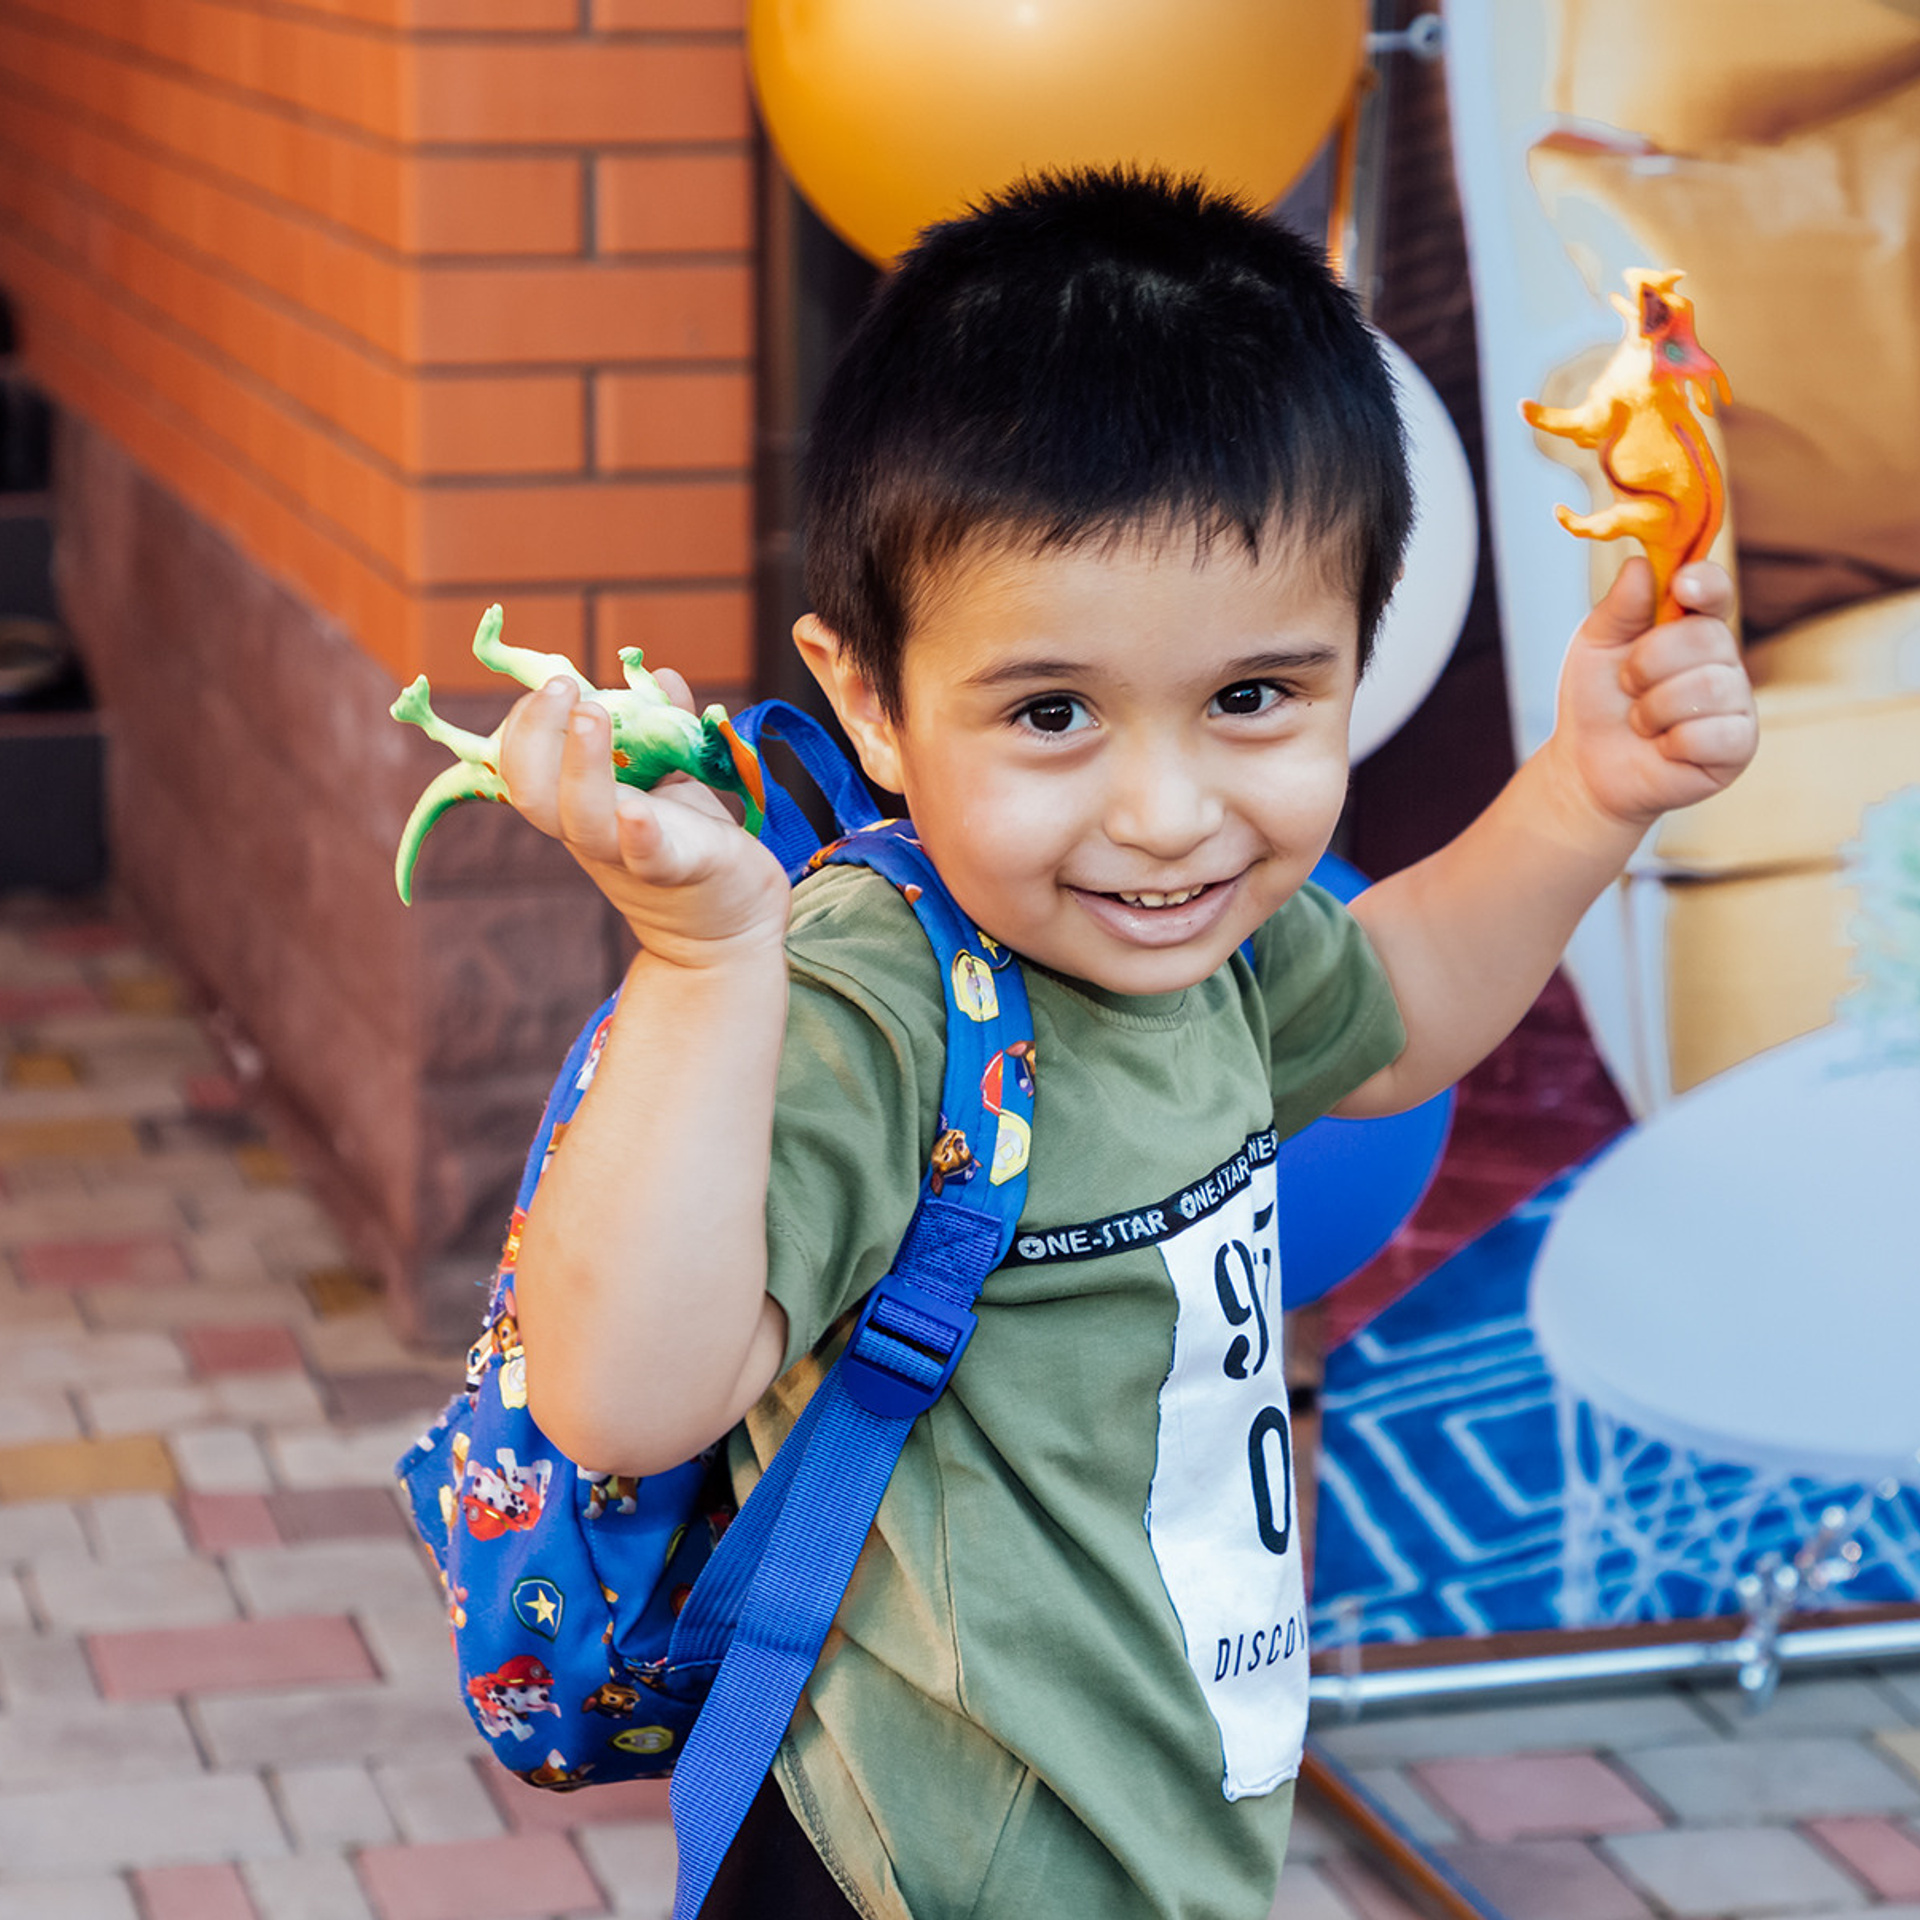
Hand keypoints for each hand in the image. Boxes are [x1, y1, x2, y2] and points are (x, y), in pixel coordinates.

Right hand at [497, 670, 789, 968]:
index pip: (526, 768)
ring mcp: (630, 856)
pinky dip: (639, 834)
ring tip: (590, 712)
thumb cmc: (690, 844)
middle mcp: (594, 834)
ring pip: (582, 820)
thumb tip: (661, 674)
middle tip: (562, 685)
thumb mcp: (672, 780)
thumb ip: (664, 727)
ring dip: (580, 764)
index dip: (526, 726)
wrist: (729, 923)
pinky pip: (648, 856)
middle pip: (535, 792)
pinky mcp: (679, 870)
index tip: (551, 686)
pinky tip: (636, 809)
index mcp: (580, 807)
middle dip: (536, 734)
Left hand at [1546, 557, 1756, 831]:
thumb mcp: (1597, 645)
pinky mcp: (1739, 745)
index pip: (1714, 590)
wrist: (1587, 767)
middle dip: (1649, 663)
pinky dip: (1674, 742)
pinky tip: (1663, 748)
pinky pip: (1715, 733)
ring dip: (1655, 707)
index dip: (1705, 582)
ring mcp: (1736, 702)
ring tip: (1640, 721)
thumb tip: (1642, 564)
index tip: (1683, 585)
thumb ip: (1620, 606)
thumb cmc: (1597, 701)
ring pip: (1710, 687)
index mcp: (1691, 625)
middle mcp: (1722, 658)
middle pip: (1706, 637)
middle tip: (1627, 684)